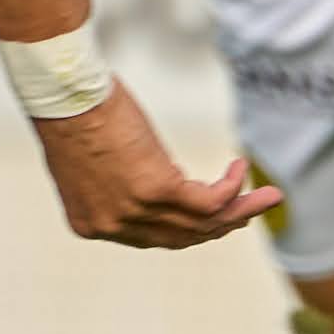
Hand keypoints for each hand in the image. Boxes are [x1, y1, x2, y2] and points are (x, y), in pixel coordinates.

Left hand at [34, 86, 278, 248]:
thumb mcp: (89, 162)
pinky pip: (208, 201)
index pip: (151, 238)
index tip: (211, 213)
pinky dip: (230, 188)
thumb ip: (115, 183)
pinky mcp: (155, 188)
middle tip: (249, 211)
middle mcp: (112, 226)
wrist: (63, 96)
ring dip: (240, 211)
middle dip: (222, 224)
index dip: (187, 227)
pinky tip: (239, 169)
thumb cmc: (71, 115)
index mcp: (92, 224)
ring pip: (202, 223)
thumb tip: (152, 177)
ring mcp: (134, 211)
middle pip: (181, 237)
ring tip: (269, 197)